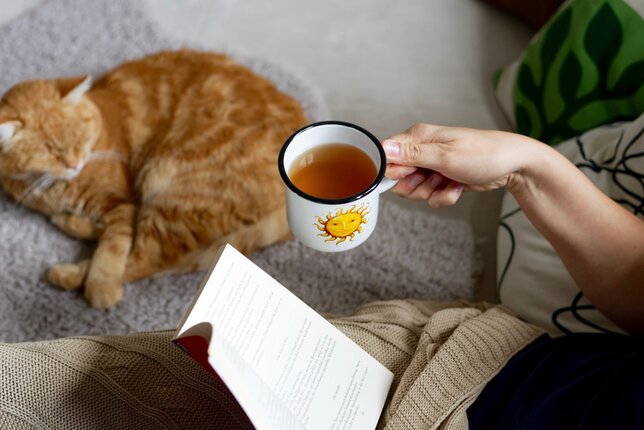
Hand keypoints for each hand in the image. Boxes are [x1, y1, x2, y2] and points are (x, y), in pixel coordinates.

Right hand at [383, 123, 539, 206]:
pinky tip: (458, 187)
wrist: (513, 166)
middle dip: (416, 186)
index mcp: (419, 137)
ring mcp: (433, 165)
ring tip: (451, 182)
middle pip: (400, 177)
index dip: (395, 172)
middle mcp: (423, 150)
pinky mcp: (442, 178)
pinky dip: (444, 196)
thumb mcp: (445, 156)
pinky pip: (431, 195)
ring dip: (433, 192)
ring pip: (415, 190)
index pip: (388, 156)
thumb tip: (383, 147)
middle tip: (435, 180)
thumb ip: (412, 154)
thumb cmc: (484, 154)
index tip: (411, 176)